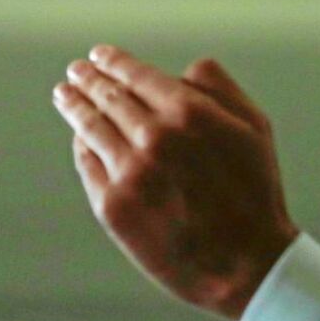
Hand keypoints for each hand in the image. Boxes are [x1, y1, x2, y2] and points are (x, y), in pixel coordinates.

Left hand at [52, 45, 298, 320]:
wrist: (246, 264)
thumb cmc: (255, 194)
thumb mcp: (254, 128)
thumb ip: (219, 88)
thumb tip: (184, 69)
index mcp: (189, 112)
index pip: (138, 76)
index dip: (115, 62)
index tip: (99, 56)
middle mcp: (153, 136)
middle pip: (109, 97)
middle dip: (89, 80)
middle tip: (75, 72)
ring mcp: (129, 172)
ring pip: (91, 127)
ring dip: (75, 106)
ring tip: (64, 95)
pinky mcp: (113, 206)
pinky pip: (89, 165)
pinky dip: (82, 146)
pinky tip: (80, 139)